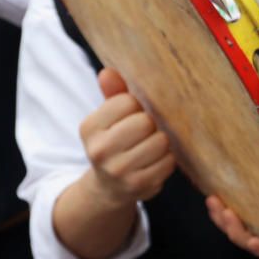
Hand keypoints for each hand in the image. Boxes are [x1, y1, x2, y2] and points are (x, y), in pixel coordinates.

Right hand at [78, 68, 175, 209]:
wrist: (109, 186)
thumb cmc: (115, 140)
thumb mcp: (108, 117)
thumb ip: (112, 93)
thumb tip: (108, 72)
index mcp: (89, 127)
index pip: (127, 102)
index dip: (136, 106)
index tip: (131, 115)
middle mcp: (99, 150)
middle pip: (145, 122)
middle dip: (151, 124)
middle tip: (145, 132)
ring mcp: (118, 171)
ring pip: (160, 141)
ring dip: (161, 142)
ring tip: (151, 146)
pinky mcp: (138, 186)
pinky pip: (168, 162)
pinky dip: (167, 160)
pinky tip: (155, 162)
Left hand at [206, 195, 258, 258]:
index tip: (254, 242)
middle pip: (248, 242)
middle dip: (234, 229)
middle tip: (225, 211)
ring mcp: (255, 234)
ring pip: (235, 234)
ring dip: (222, 220)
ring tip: (213, 201)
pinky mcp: (244, 225)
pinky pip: (230, 224)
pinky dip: (220, 215)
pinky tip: (213, 202)